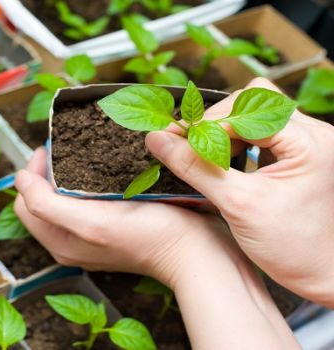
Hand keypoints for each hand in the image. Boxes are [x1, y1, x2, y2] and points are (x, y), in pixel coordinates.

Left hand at [14, 148, 231, 284]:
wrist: (192, 251)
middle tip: (67, 148)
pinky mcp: (109, 228)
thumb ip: (46, 205)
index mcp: (59, 240)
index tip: (52, 148)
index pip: (25, 200)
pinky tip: (101, 171)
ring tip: (82, 156)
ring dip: (66, 174)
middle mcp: (70, 241)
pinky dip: (84, 182)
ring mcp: (90, 235)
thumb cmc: (148, 236)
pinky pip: (83, 201)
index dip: (34, 171)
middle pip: (41, 198)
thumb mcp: (91, 223)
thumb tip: (19, 180)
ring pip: (62, 198)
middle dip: (48, 170)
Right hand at [146, 77, 333, 306]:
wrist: (323, 274)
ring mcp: (308, 143)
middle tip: (192, 146)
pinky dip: (238, 143)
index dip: (207, 124)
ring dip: (226, 132)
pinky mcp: (299, 155)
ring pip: (256, 115)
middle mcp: (314, 134)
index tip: (176, 139)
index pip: (245, 109)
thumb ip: (195, 168)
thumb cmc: (292, 247)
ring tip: (210, 157)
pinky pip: (262, 133)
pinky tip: (226, 163)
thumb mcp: (237, 205)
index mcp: (310, 142)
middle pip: (253, 102)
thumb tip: (158, 140)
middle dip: (217, 122)